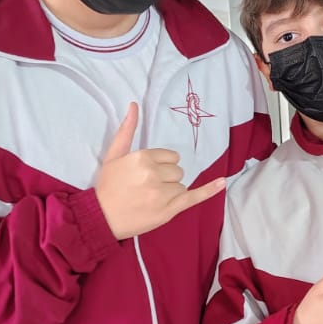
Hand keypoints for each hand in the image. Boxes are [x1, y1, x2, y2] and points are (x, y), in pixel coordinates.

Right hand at [95, 103, 226, 240]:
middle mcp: (154, 173)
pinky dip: (209, 191)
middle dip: (166, 178)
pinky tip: (221, 182)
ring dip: (171, 192)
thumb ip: (127, 130)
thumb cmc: (107, 186)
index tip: (146, 175)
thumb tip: (135, 105)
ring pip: (181, 186)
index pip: (170, 157)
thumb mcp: (113, 155)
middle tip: (147, 189)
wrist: (101, 218)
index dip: (160, 166)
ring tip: (150, 199)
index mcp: (143, 158)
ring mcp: (162, 193)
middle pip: (177, 171)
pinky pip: (193, 197)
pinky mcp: (169, 210)